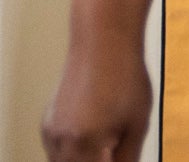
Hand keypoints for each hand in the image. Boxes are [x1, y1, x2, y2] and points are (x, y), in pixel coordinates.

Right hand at [41, 28, 148, 161]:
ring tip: (108, 141)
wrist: (103, 43)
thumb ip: (128, 156)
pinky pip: (57, 150)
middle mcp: (61, 142)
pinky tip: (94, 135)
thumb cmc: (125, 79)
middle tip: (115, 149)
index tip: (120, 154)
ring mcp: (50, 133)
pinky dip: (73, 151)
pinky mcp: (47, 123)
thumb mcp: (137, 124)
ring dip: (83, 160)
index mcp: (85, 145)